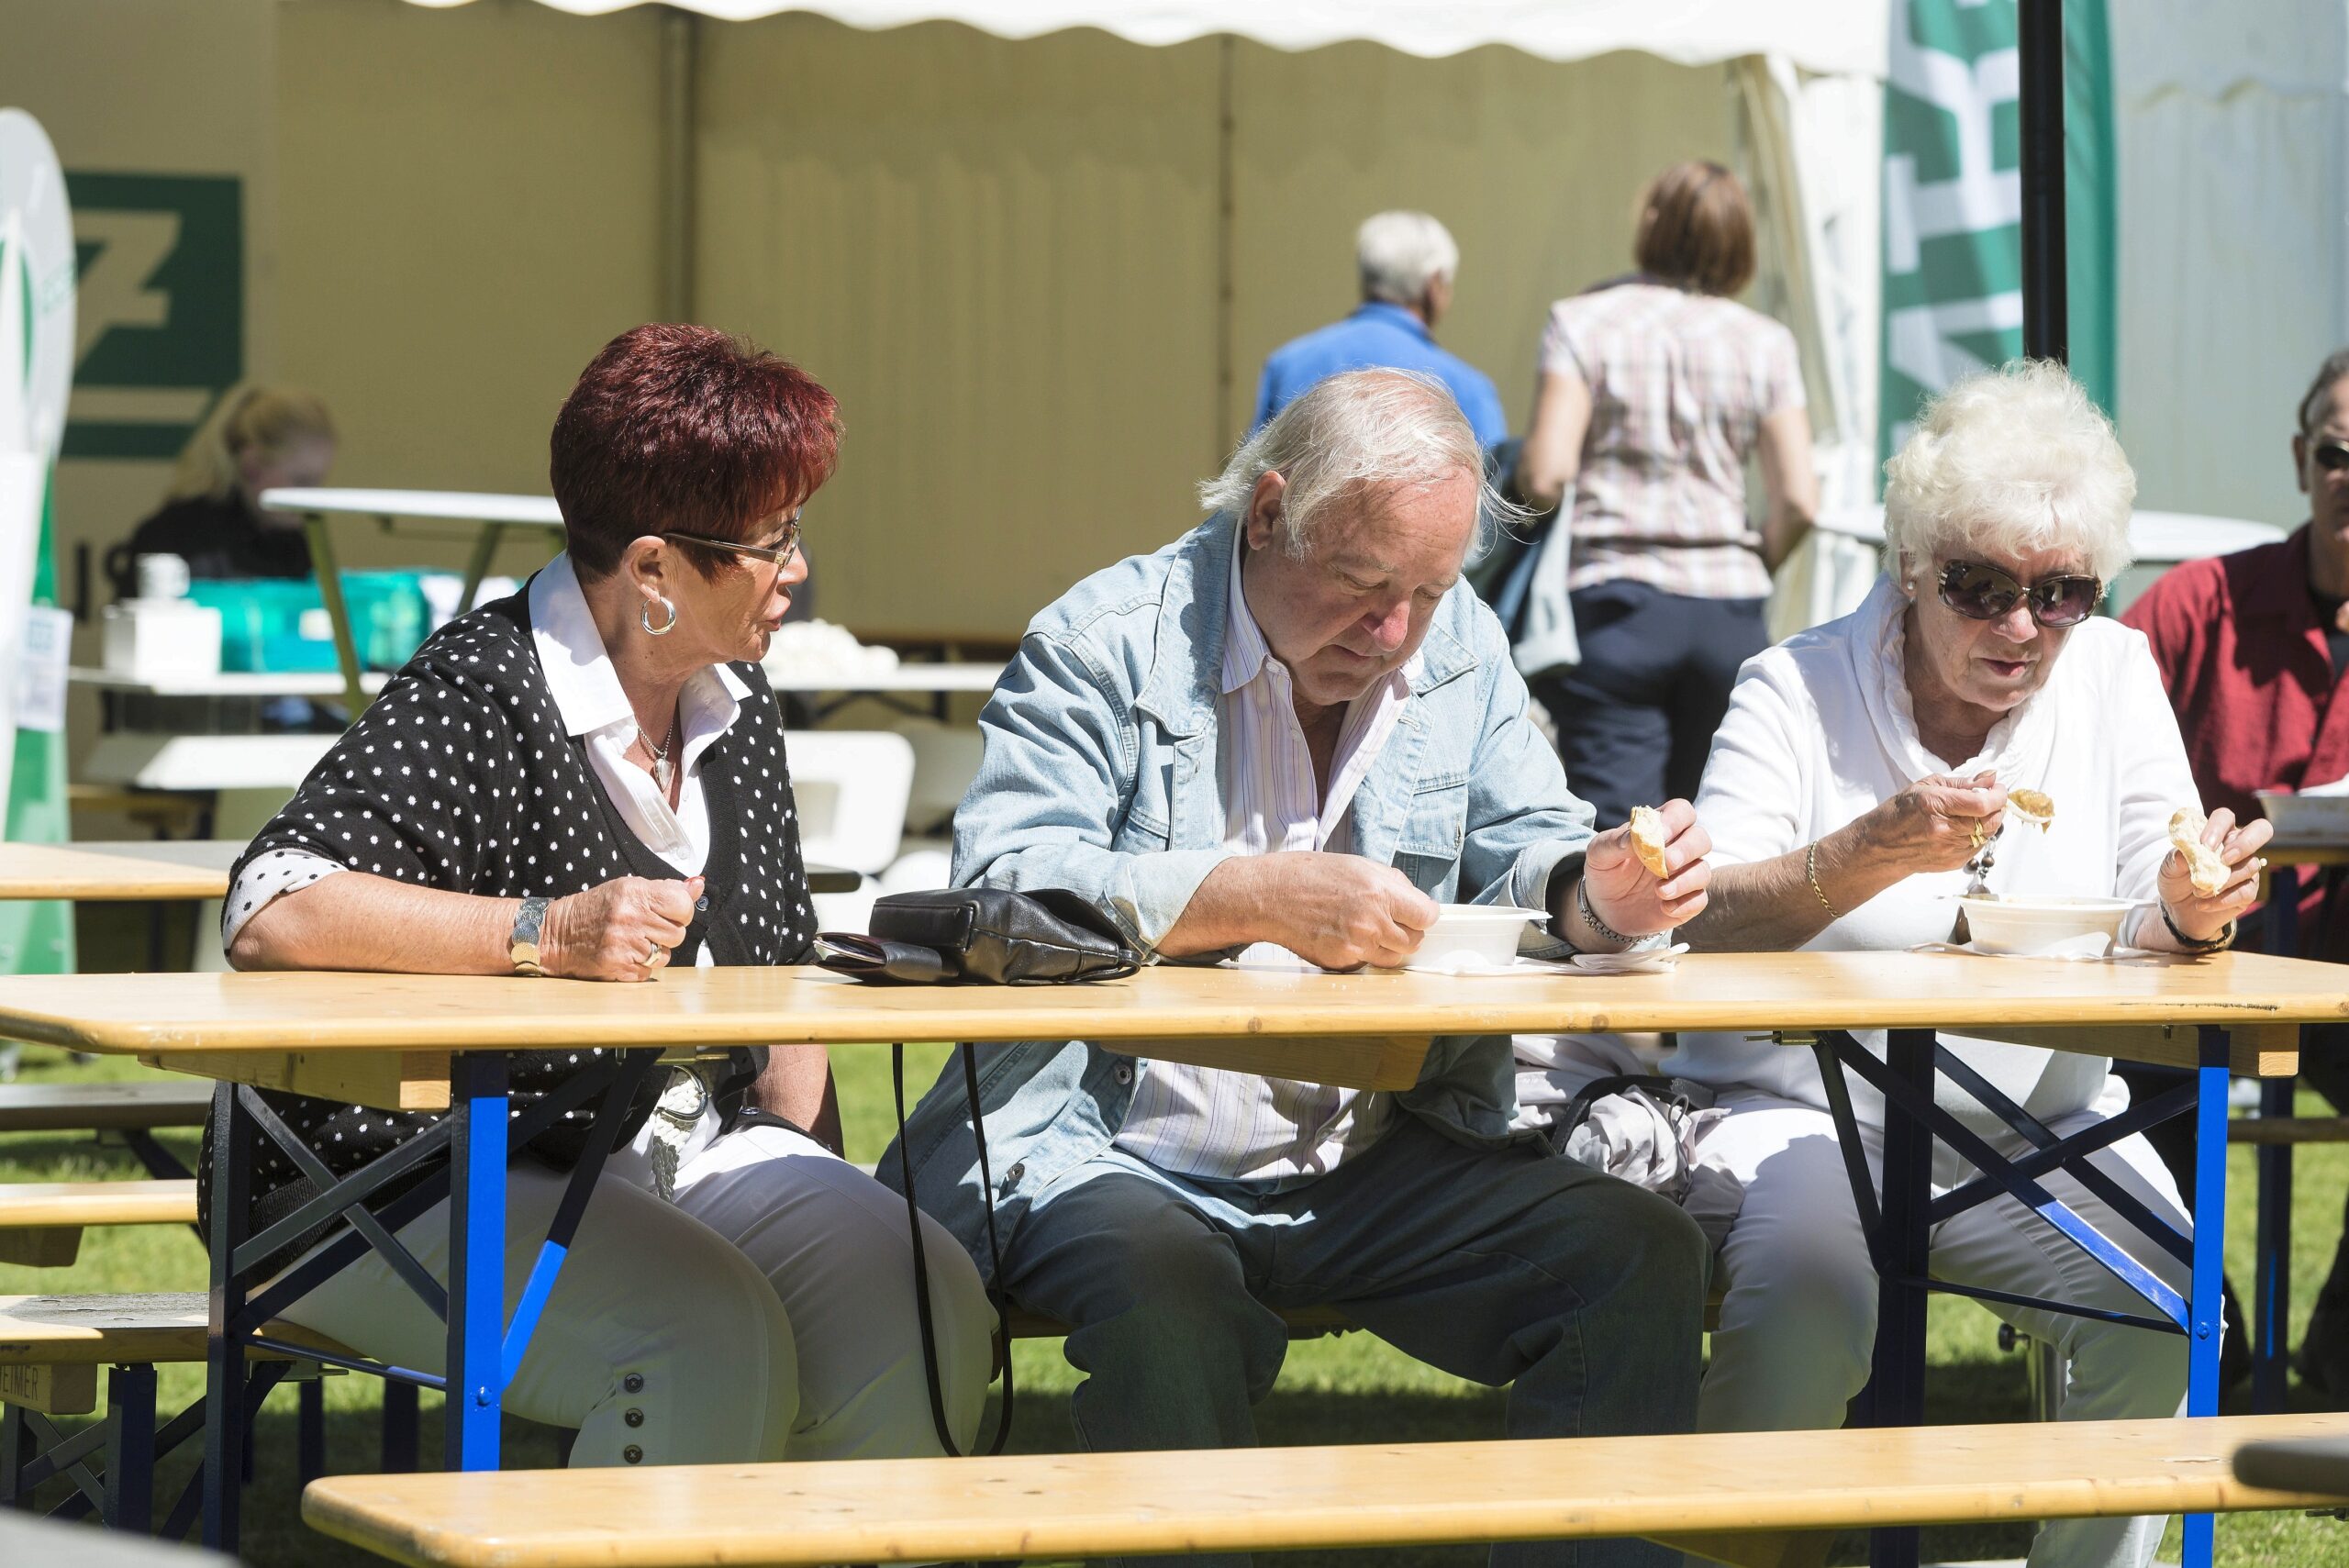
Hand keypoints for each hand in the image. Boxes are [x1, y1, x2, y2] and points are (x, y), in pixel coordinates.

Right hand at [542, 875, 701, 981]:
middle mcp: (631, 918)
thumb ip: (666, 889)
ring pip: (666, 955)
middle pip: (678, 933)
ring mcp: (625, 945)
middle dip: (667, 932)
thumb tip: (698, 885)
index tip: (672, 912)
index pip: (683, 904)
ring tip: (634, 941)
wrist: (558, 934)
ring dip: (655, 951)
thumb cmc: (596, 909)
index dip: (682, 910)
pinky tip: (624, 954)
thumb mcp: (628, 889)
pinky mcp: (619, 967)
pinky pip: (649, 971)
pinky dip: (640, 966)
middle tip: (647, 927)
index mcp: (635, 893)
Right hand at [1259, 853, 1440, 969]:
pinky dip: (1363, 953)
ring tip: (1368, 929)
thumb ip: (1392, 882)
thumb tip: (1415, 900)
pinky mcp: (1341, 961)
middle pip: (1414, 941)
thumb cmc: (1311, 875)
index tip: (1418, 913)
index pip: (1426, 916)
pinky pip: (1366, 963)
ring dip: (1388, 946)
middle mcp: (1371, 922)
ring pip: (1393, 958)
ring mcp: (1356, 945)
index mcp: (1379, 892)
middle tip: (1391, 921)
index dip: (1424, 914)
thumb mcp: (1357, 864)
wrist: (1271, 895)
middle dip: (1408, 931)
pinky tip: (1345, 935)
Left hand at [1579, 799, 1710, 936]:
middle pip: (1700, 839)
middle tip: (1667, 863)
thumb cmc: (1606, 871)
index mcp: (1660, 828)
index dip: (1675, 820)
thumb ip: (1614, 842)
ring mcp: (1686, 874)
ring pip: (1703, 871)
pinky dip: (1685, 904)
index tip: (1661, 835)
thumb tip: (1633, 836)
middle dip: (1687, 850)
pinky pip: (1700, 900)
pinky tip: (1665, 908)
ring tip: (1660, 891)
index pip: (1681, 812)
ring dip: (1684, 881)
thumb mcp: (1599, 854)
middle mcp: (1679, 848)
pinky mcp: (1688, 900)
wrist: (1604, 907)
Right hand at [1855, 771, 2005, 875]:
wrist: (1879, 847)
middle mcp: (1944, 829)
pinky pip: (1978, 846)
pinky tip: (1966, 827)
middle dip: (1997, 806)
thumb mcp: (1924, 786)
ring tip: (1977, 812)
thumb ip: (1961, 783)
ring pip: (1988, 834)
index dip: (1997, 794)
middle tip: (1991, 798)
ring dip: (1989, 821)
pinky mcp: (1952, 862)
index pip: (1982, 803)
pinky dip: (1979, 835)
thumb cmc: (1899, 812)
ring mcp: (1949, 849)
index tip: (1997, 787)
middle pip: (1990, 820)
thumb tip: (1990, 777)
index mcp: (1935, 805)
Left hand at [2157, 807, 2268, 943]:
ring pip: (2251, 866)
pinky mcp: (2248, 890)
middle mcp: (2237, 846)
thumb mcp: (2168, 868)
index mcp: (2217, 834)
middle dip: (2246, 843)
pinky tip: (2202, 904)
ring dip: (2224, 880)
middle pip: (2261, 830)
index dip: (2218, 827)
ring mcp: (2246, 868)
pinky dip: (2222, 899)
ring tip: (2197, 891)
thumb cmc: (2176, 879)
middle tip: (2224, 859)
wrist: (2178, 909)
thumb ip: (2175, 859)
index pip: (2225, 817)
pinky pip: (2245, 892)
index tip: (2204, 845)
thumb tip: (2184, 855)